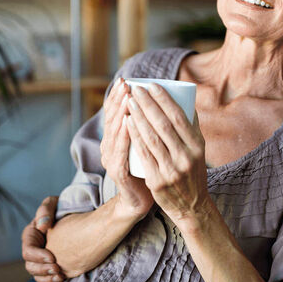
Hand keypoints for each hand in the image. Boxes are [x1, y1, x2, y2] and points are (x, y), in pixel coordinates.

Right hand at [21, 196, 64, 281]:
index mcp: (30, 235)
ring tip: (61, 277)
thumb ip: (45, 210)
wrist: (74, 213)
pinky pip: (47, 278)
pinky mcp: (51, 263)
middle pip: (31, 266)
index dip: (38, 257)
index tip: (52, 257)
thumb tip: (42, 226)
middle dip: (43, 270)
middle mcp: (34, 249)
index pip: (28, 251)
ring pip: (38, 275)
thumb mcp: (52, 203)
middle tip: (57, 269)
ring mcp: (41, 258)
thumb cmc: (60, 206)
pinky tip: (63, 281)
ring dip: (48, 278)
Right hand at [100, 78, 153, 218]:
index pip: (112, 112)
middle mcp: (109, 147)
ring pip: (115, 133)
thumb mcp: (149, 145)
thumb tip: (174, 101)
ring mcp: (111, 160)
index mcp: (115, 138)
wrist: (145, 201)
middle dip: (119, 100)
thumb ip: (152, 127)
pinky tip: (128, 122)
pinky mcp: (118, 173)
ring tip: (129, 97)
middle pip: (111, 119)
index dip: (116, 96)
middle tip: (127, 84)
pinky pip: (120, 152)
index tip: (126, 80)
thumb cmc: (153, 168)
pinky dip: (124, 136)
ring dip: (121, 113)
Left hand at [126, 83, 209, 230]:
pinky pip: (143, 154)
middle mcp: (186, 157)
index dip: (165, 100)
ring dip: (139, 116)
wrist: (192, 207)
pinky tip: (127, 122)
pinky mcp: (158, 181)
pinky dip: (135, 136)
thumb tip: (186, 99)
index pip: (179, 118)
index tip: (153, 86)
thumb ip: (191, 127)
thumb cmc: (193, 171)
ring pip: (152, 138)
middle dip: (148, 104)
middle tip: (136, 89)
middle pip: (163, 125)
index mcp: (197, 146)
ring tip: (130, 101)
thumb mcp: (199, 149)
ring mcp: (171, 170)